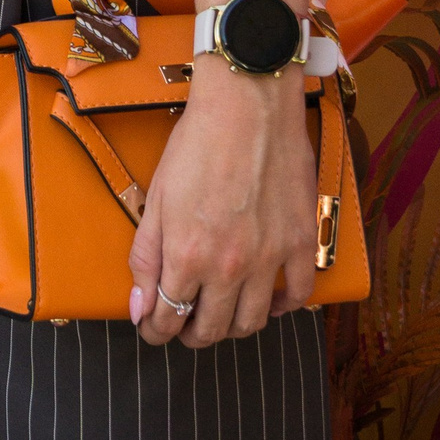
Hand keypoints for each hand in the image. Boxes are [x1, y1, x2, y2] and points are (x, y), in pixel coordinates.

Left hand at [127, 59, 316, 346]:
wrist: (247, 105)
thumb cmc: (197, 143)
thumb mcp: (157, 197)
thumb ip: (145, 257)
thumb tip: (139, 308)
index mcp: (186, 255)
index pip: (167, 318)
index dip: (156, 330)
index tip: (153, 329)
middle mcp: (228, 267)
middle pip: (210, 329)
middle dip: (191, 335)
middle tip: (185, 326)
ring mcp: (269, 258)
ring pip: (251, 323)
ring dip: (232, 328)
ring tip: (222, 315)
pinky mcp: (300, 243)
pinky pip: (297, 296)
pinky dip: (282, 308)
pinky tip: (268, 303)